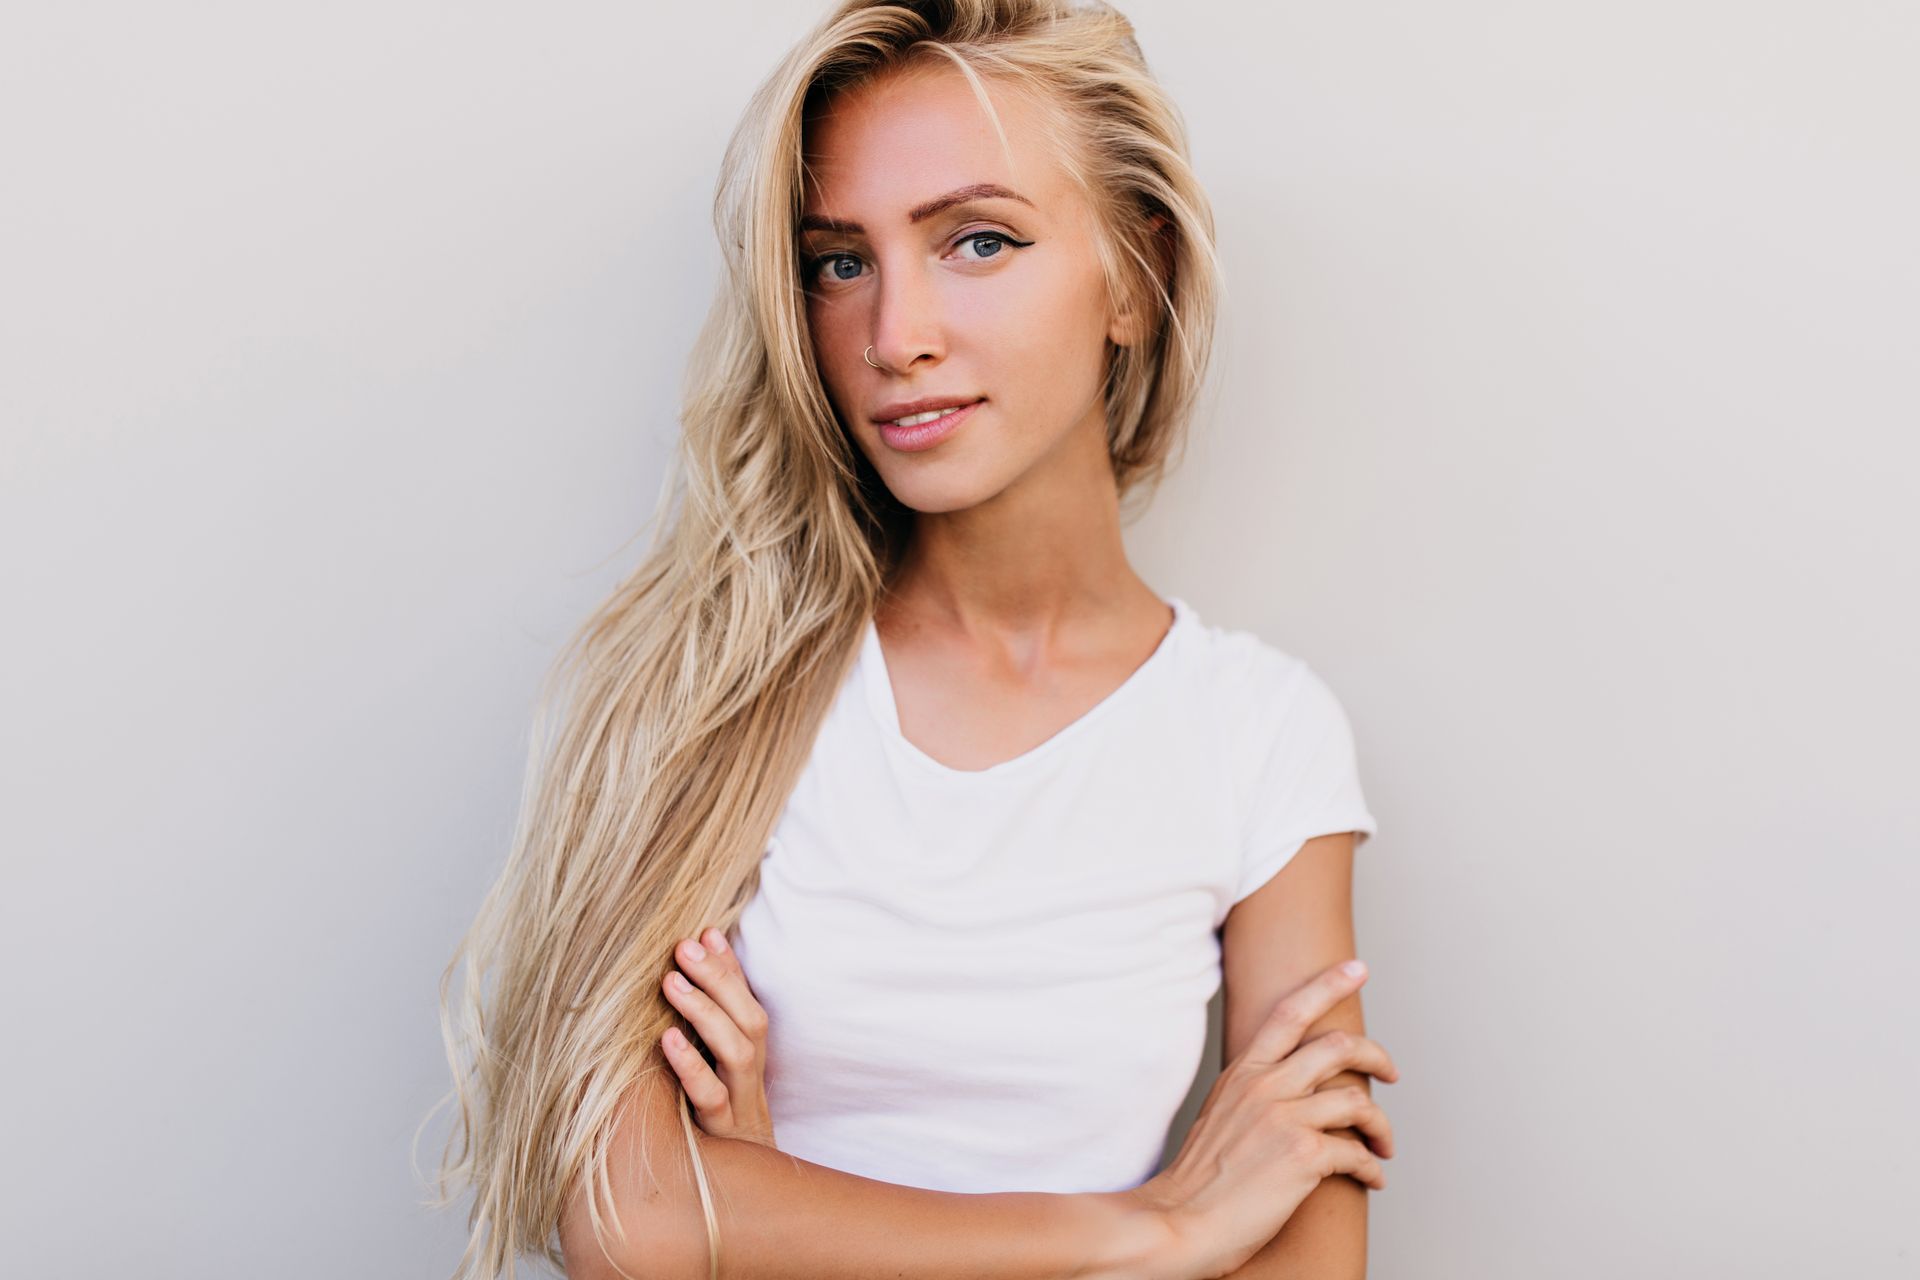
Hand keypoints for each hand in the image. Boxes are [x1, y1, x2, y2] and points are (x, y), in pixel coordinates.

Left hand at [659, 925, 776, 1148]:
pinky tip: (665, 1041)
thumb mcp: (710, 1087)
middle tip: (685, 946)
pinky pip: (712, 1099)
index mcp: (751, 1065)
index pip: (749, 1003)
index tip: (706, 930)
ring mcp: (741, 1109)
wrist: (741, 1208)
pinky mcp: (721, 1137)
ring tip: (672, 981)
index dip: (731, 968)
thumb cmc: (713, 1139)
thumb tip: (668, 990)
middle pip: (751, 1020)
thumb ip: (698, 1043)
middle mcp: (752, 1081)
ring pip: (738, 1053)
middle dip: (720, 979)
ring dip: (707, 1012)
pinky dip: (691, 1067)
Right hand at [1124, 959, 1399, 1278]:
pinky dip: (1372, 1167)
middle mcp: (1264, 1086)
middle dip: (1376, 1056)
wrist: (1179, 1223)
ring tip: (1383, 1145)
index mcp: (1243, 1072)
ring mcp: (1284, 1118)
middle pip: (1338, 1047)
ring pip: (1358, 1101)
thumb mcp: (1221, 1115)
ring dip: (1381, 1126)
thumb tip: (1296, 1092)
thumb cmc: (1199, 1180)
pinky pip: (1357, 1153)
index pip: (1290, 1012)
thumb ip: (1254, 1094)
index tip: (1357, 969)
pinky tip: (1372, 1178)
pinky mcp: (1302, 1155)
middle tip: (1390, 1073)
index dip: (1328, 984)